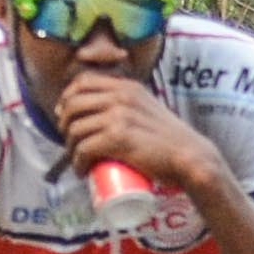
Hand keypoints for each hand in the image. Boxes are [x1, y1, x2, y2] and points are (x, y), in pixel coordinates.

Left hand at [53, 70, 226, 200]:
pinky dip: (78, 163)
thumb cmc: (171, 140)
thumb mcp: (148, 108)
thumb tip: (105, 114)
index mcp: (127, 87)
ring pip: (75, 129)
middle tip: (70, 142)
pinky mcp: (118, 139)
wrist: (190, 157)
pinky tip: (82, 170)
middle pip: (73, 104)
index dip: (67, 98)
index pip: (83, 82)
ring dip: (70, 149)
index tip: (65, 115)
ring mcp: (119, 116)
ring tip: (78, 160)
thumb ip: (131, 104)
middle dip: (64, 125)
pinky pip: (84, 149)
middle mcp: (121, 97)